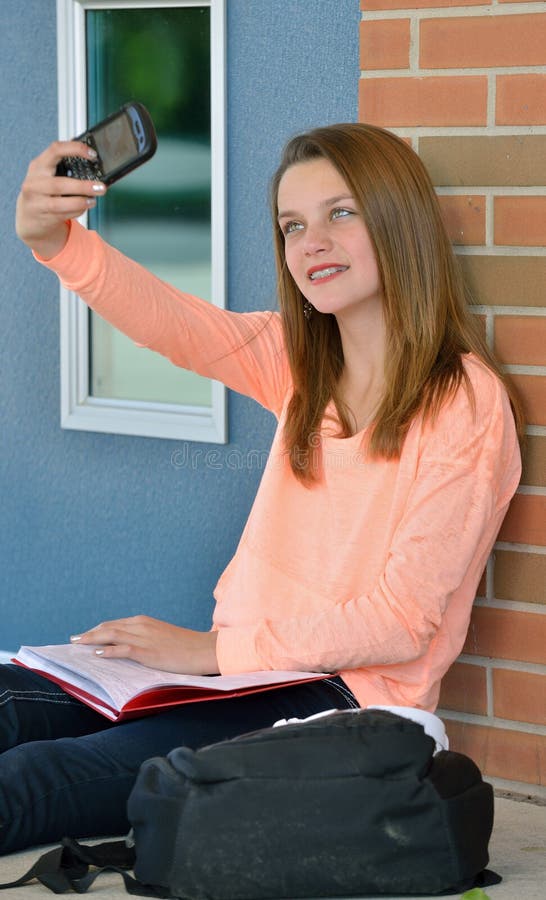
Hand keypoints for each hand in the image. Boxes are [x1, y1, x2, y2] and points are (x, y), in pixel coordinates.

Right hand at [15, 140, 106, 258]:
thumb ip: (64, 167)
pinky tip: (83, 207)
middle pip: (60, 184)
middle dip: (83, 186)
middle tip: (101, 187)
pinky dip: (77, 211)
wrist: (29, 215)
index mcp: (38, 165)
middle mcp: (35, 183)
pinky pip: (64, 214)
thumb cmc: (43, 190)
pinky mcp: (43, 217)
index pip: (55, 150)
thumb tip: (93, 164)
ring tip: (93, 200)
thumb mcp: (47, 174)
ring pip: (61, 204)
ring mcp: (37, 202)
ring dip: (82, 202)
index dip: (75, 149)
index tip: (92, 155)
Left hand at [71, 615, 218, 674]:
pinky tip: (96, 653)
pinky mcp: (148, 652)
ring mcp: (144, 638)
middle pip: (108, 627)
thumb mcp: (163, 638)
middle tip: (74, 640)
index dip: (97, 630)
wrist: (204, 649)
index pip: (114, 624)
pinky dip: (108, 650)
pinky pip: (123, 649)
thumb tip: (132, 649)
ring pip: (111, 635)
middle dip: (89, 633)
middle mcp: (141, 626)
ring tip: (77, 644)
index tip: (85, 635)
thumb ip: (146, 640)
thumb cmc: (186, 647)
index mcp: (145, 622)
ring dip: (91, 639)